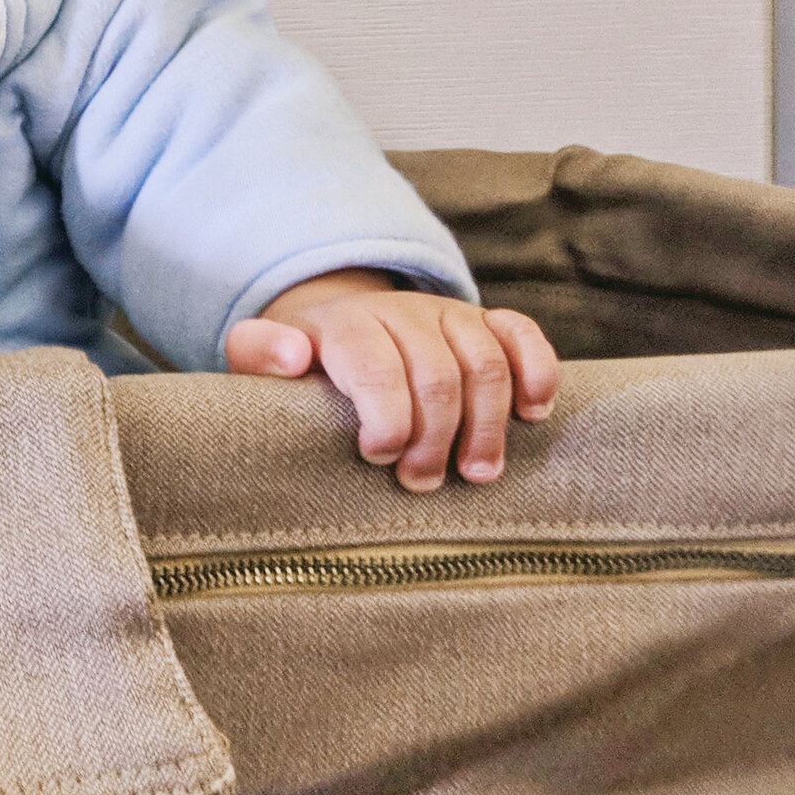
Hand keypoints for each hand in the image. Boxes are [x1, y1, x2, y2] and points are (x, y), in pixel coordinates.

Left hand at [223, 269, 557, 490]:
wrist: (335, 324)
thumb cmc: (300, 360)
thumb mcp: (257, 354)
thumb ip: (259, 352)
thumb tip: (293, 356)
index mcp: (347, 324)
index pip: (375, 367)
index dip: (386, 420)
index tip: (378, 457)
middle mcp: (402, 313)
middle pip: (437, 374)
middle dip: (434, 437)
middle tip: (422, 482)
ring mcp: (449, 315)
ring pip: (486, 362)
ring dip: (488, 424)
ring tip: (477, 474)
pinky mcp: (486, 321)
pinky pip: (523, 334)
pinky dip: (537, 373)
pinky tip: (532, 415)